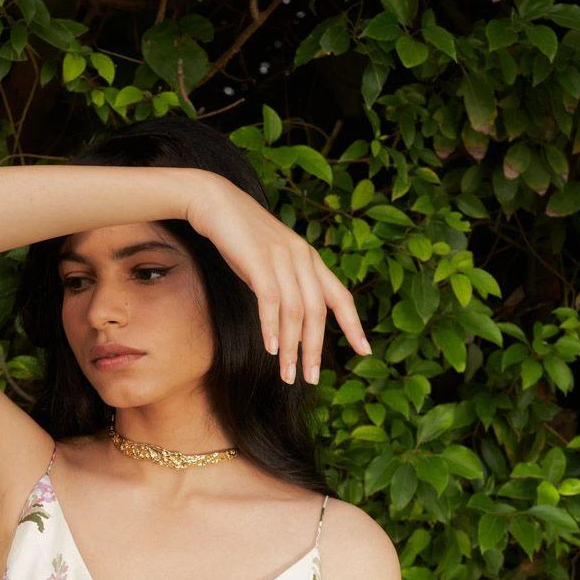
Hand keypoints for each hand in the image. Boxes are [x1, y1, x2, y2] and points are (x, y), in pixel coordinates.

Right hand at [185, 171, 371, 383]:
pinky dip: (272, 326)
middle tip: (311, 378)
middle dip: (315, 349)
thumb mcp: (271, 264)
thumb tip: (293, 327)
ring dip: (292, 346)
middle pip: (318, 312)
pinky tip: (270, 347)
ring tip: (287, 373)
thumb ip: (287, 290)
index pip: (340, 297)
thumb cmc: (241, 237)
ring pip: (295, 311)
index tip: (364, 350)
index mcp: (311, 260)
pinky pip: (271, 300)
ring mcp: (282, 257)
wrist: (215, 201)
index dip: (353, 325)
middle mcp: (303, 258)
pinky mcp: (259, 259)